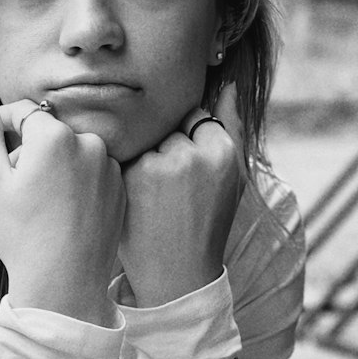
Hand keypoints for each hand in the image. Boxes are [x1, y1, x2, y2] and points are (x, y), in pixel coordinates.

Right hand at [0, 88, 125, 326]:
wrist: (64, 284)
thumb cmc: (22, 234)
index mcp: (55, 136)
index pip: (24, 112)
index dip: (3, 129)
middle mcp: (90, 143)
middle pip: (49, 134)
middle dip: (29, 152)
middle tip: (17, 191)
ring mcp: (110, 167)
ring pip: (71, 153)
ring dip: (54, 167)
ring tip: (41, 205)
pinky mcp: (121, 189)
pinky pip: (91, 173)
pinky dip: (76, 184)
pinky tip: (63, 214)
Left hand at [118, 82, 245, 306]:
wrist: (177, 275)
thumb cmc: (206, 223)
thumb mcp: (232, 178)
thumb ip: (231, 127)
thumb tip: (230, 83)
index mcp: (223, 152)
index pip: (194, 117)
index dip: (186, 143)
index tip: (184, 175)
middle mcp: (194, 154)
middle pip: (167, 125)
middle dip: (163, 149)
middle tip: (168, 191)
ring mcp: (161, 164)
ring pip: (144, 138)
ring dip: (143, 159)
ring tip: (153, 199)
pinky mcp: (133, 176)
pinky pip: (124, 152)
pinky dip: (125, 171)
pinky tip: (137, 200)